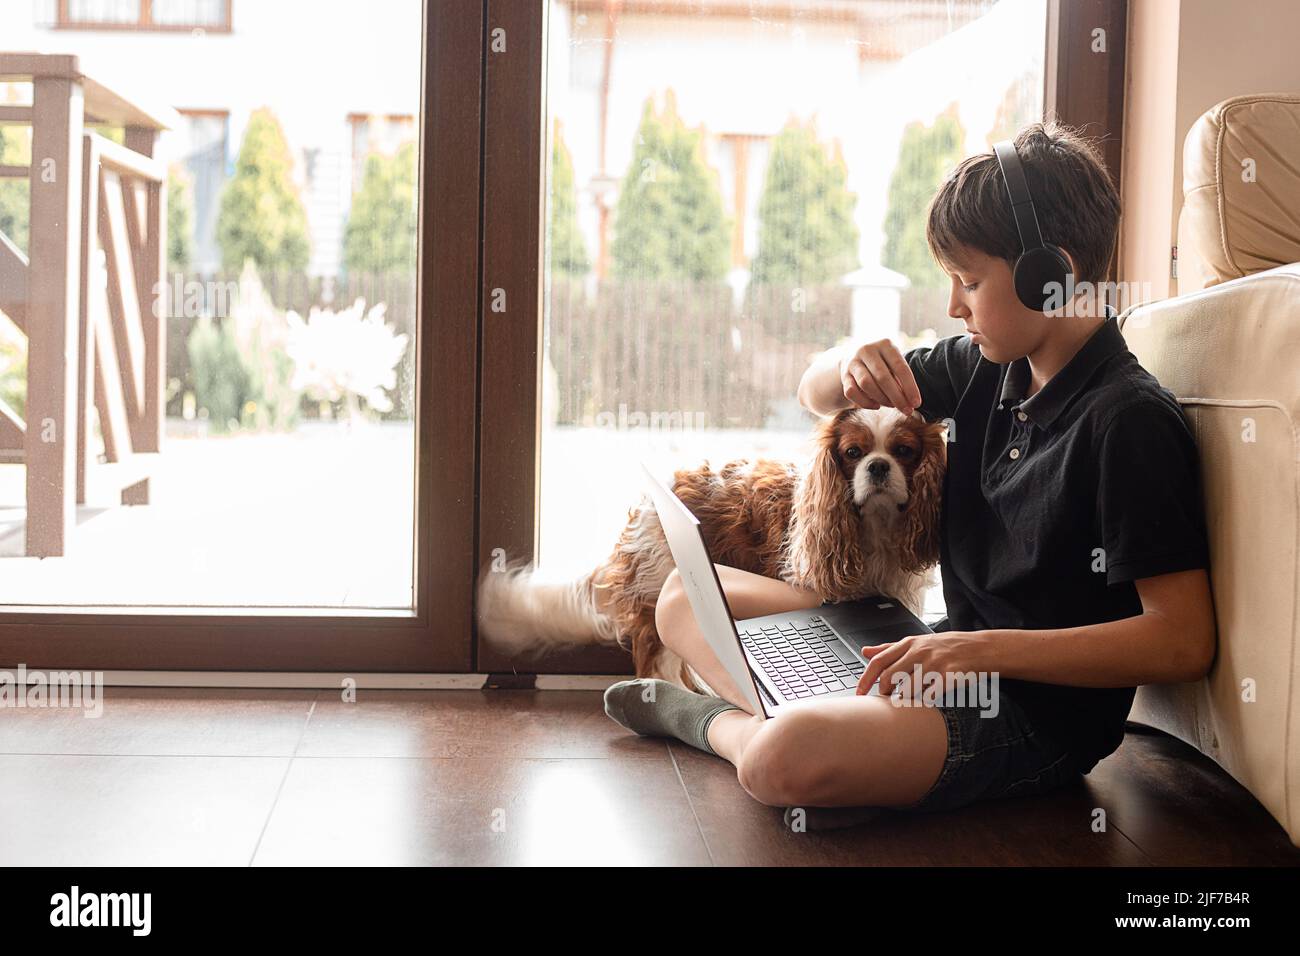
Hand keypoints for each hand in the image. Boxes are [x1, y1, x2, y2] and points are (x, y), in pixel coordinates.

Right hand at [838, 339, 922, 415]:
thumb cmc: (882, 362)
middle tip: (906, 410)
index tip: (916, 403)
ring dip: (881, 399)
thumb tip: (910, 402)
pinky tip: (876, 405)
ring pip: (866, 384)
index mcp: (885, 344)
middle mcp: (867, 349)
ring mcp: (853, 362)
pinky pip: (852, 392)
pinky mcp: (844, 375)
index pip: (900, 367)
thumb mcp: (893, 362)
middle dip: (897, 397)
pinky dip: (865, 402)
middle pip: (883, 377)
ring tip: (891, 405)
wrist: (853, 354)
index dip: (910, 387)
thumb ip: (900, 378)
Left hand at [855, 631, 992, 700]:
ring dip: (905, 700)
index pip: (879, 662)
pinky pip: (929, 696)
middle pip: (890, 678)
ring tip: (908, 702)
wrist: (980, 648)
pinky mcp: (949, 676)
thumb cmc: (946, 647)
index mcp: (909, 643)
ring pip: (908, 690)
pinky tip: (926, 702)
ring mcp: (935, 663)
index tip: (859, 693)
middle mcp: (919, 652)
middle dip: (885, 693)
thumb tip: (865, 651)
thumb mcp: (917, 642)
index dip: (866, 679)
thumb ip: (890, 648)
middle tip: (887, 700)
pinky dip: (924, 703)